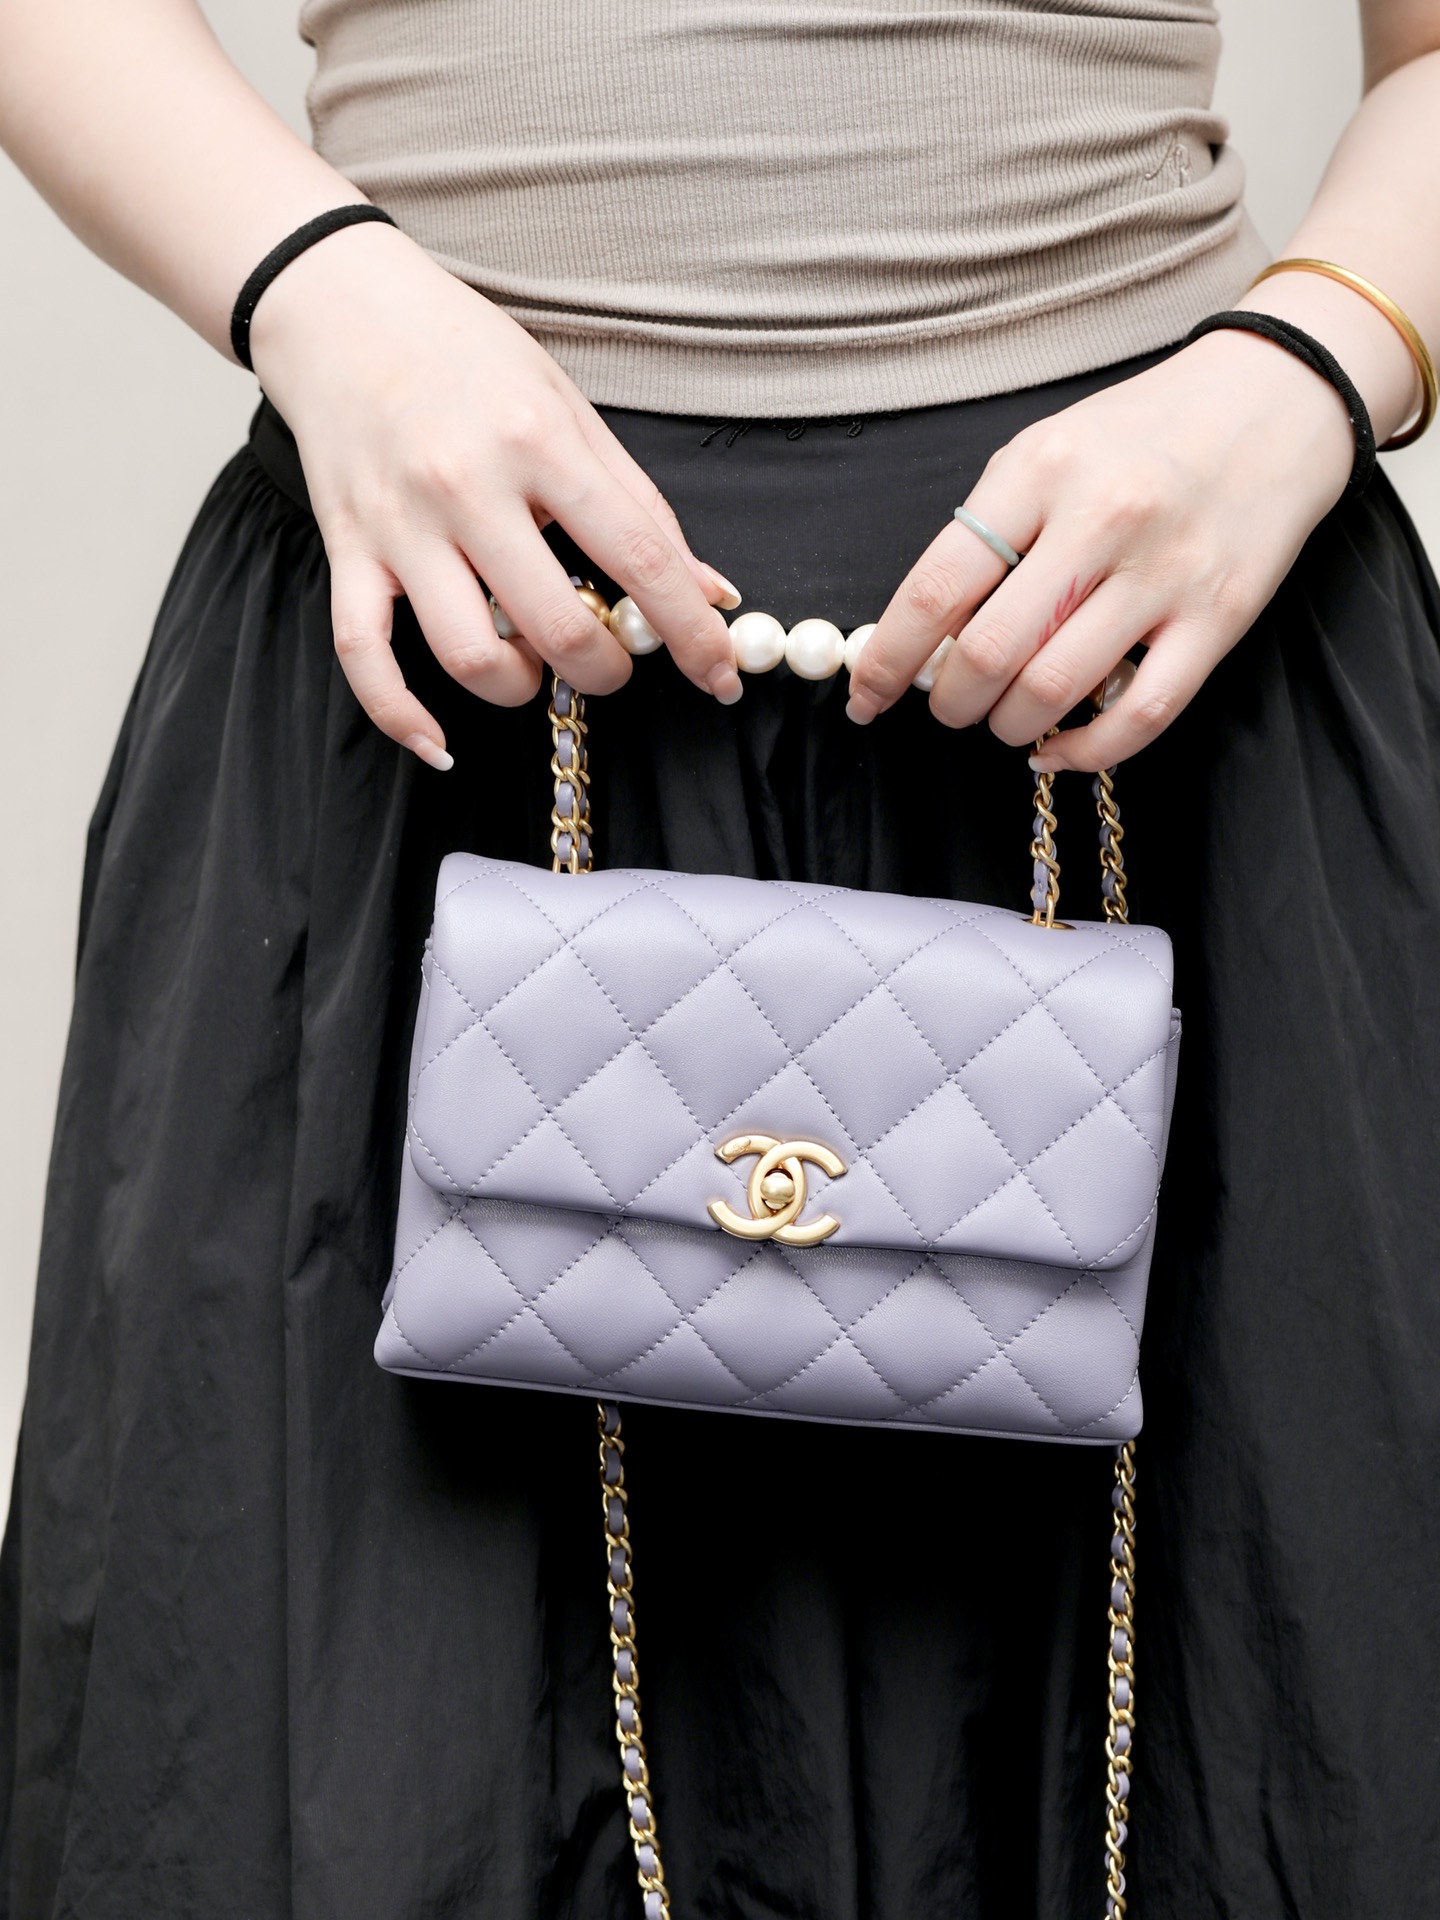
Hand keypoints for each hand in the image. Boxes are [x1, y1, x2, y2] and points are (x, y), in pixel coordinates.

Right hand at [248, 222, 742, 767]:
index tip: (721, 677)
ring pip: (470, 656)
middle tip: (612, 661)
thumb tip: (709, 591)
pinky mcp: (347, 549)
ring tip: (533, 666)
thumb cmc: (463, 353)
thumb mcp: (567, 405)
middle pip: (558, 626)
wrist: (337, 306)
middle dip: (606, 670)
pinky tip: (438, 743)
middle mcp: (466, 486)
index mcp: (538, 441)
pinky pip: (364, 656)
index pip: (639, 559)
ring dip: (520, 688)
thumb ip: (638, 503)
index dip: (692, 634)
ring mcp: (401, 525)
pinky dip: (402, 715)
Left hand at [846, 330, 1359, 770]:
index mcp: (1039, 471)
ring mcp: (1164, 572)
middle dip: (950, 703)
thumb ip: (986, 533)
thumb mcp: (1047, 449)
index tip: (865, 697)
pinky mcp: (1219, 618)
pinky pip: (1140, 715)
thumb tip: (920, 635)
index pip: (937, 588)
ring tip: (1006, 717)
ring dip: (1009, 726)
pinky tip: (1056, 747)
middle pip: (990, 652)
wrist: (1276, 399)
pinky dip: (1084, 752)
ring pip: (1054, 691)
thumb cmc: (1143, 434)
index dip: (887, 660)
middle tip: (950, 706)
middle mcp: (1100, 519)